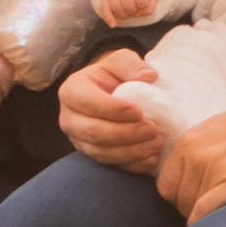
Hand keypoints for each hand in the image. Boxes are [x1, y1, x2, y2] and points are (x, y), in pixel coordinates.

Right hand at [59, 49, 168, 171]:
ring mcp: (78, 140)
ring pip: (101, 152)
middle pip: (93, 132)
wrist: (111, 94)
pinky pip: (110, 165)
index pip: (87, 102)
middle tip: (152, 129)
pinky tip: (151, 158)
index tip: (139, 111)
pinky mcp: (92, 155)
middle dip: (125, 133)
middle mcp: (69, 118)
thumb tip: (148, 77)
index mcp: (72, 90)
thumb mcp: (121, 60)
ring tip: (156, 143)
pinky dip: (132, 165)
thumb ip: (131, 65)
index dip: (113, 109)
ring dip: (131, 151)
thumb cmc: (114, 75)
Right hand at [95, 0, 157, 24]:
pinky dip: (108, 18)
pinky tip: (113, 25)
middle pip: (128, 7)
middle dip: (134, 11)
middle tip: (135, 5)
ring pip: (117, 10)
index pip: (141, 0)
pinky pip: (105, 10)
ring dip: (125, 15)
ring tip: (128, 9)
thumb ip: (149, 8)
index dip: (143, 5)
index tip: (143, 1)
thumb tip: (137, 15)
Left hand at [157, 85, 225, 223]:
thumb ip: (196, 153)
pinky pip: (204, 214)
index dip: (181, 197)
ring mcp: (214, 167)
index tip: (198, 200)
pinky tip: (221, 226)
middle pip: (178, 201)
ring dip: (208, 216)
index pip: (166, 185)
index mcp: (189, 140)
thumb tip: (185, 182)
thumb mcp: (217, 131)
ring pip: (193, 210)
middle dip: (194, 209)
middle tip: (219, 205)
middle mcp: (196, 153)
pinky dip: (207, 226)